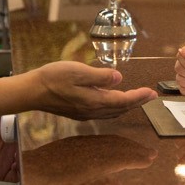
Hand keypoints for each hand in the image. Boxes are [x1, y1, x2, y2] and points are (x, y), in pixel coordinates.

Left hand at [21, 135, 156, 184]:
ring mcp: (85, 144)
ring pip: (111, 141)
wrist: (31, 168)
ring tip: (137, 148)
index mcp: (97, 164)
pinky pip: (101, 139)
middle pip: (121, 147)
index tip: (150, 158)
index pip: (124, 159)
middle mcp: (93, 150)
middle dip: (137, 150)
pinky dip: (113, 141)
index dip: (138, 158)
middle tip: (151, 152)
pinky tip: (114, 144)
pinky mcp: (77, 141)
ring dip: (127, 144)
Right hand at [30, 61, 155, 118]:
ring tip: (137, 98)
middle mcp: (91, 110)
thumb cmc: (53, 78)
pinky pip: (103, 112)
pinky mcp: (78, 112)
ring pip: (112, 112)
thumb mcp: (77, 71)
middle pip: (120, 108)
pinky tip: (113, 101)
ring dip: (126, 105)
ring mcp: (84, 113)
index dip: (139, 96)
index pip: (123, 100)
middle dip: (137, 102)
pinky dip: (114, 107)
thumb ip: (99, 76)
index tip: (152, 92)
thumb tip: (118, 78)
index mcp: (94, 100)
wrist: (32, 91)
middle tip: (151, 95)